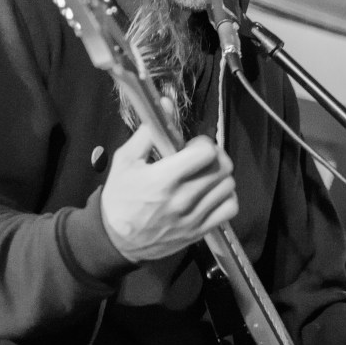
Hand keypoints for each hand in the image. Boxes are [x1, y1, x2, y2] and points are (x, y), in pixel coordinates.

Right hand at [100, 124, 237, 261]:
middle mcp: (183, 199)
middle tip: (199, 159)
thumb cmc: (119, 198)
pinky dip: (225, 197)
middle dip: (214, 156)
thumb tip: (166, 104)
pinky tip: (211, 193)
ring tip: (204, 176)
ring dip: (220, 176)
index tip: (191, 147)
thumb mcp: (125, 161)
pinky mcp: (200, 231)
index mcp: (164, 179)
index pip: (207, 153)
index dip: (203, 144)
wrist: (115, 240)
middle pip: (222, 167)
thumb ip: (148, 133)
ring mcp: (194, 217)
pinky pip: (230, 209)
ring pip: (228, 186)